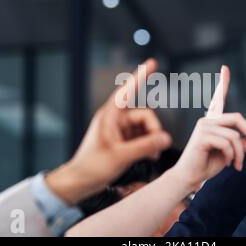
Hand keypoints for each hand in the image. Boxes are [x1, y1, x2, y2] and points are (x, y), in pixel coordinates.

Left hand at [46, 59, 171, 203]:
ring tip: (151, 155)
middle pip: (144, 116)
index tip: (152, 62)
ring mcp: (120, 131)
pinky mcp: (123, 141)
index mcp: (110, 116)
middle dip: (153, 130)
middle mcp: (116, 120)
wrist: (80, 182)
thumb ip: (145, 147)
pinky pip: (142, 137)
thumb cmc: (91, 166)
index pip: (128, 90)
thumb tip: (166, 139)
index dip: (141, 75)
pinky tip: (149, 156)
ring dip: (151, 140)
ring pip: (145, 128)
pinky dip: (148, 145)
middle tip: (156, 148)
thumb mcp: (121, 156)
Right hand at [171, 66, 245, 188]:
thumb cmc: (207, 165)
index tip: (225, 68)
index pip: (218, 99)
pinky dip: (232, 156)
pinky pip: (227, 143)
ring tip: (238, 164)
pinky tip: (228, 163)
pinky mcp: (202, 136)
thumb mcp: (229, 154)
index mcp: (212, 122)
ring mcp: (204, 127)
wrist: (189, 178)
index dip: (222, 83)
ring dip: (241, 153)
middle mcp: (207, 120)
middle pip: (237, 118)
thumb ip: (241, 145)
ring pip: (234, 135)